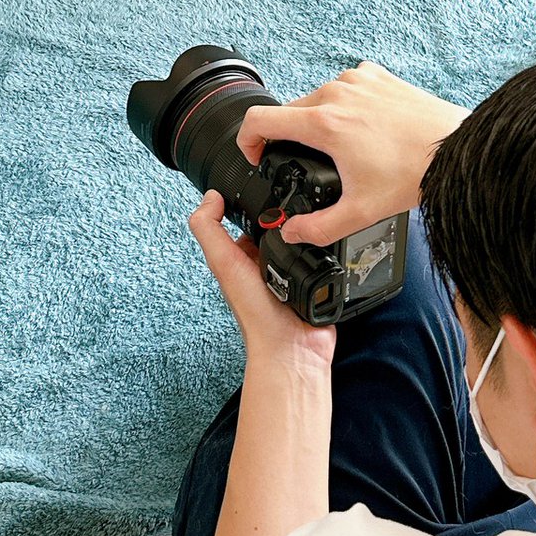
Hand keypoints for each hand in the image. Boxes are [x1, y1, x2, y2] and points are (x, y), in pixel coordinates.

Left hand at [189, 190, 336, 368]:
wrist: (292, 348)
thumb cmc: (256, 314)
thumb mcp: (224, 263)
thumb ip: (210, 229)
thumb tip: (210, 195)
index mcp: (240, 256)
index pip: (246, 217)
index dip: (253, 202)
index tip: (264, 187)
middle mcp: (264, 262)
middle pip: (278, 225)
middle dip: (287, 218)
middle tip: (295, 215)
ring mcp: (290, 271)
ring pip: (301, 237)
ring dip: (308, 233)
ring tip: (309, 233)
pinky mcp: (314, 278)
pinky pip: (322, 254)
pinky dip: (325, 250)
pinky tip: (324, 247)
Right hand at [237, 61, 469, 245]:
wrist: (456, 150)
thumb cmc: (413, 174)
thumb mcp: (361, 212)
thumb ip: (318, 228)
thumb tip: (291, 233)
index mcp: (323, 124)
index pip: (259, 119)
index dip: (246, 140)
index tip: (255, 155)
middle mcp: (334, 93)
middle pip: (289, 112)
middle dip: (288, 138)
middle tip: (307, 162)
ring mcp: (355, 80)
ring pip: (318, 98)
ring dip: (318, 120)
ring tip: (341, 147)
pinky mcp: (375, 75)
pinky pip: (345, 86)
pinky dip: (345, 103)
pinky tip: (363, 125)